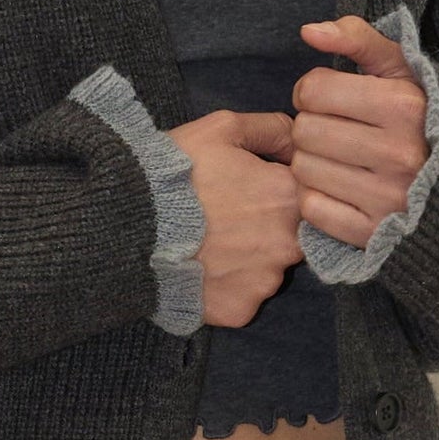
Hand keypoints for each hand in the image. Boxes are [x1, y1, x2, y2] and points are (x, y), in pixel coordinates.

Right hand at [164, 108, 302, 327]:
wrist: (127, 226)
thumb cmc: (175, 171)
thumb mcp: (222, 129)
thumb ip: (273, 129)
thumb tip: (301, 139)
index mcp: (289, 197)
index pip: (311, 196)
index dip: (282, 190)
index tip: (254, 189)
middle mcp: (289, 244)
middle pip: (293, 236)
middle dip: (268, 226)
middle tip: (228, 216)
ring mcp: (265, 282)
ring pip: (269, 269)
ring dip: (249, 258)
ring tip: (209, 243)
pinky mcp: (241, 310)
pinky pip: (244, 298)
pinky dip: (228, 287)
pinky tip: (202, 268)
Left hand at [290, 15, 431, 250]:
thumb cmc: (418, 118)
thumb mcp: (400, 69)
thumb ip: (357, 38)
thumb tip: (308, 31)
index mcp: (404, 107)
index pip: (313, 89)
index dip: (314, 90)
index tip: (331, 99)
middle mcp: (398, 154)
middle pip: (303, 130)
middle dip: (312, 126)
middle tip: (335, 131)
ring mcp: (387, 199)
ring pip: (302, 169)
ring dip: (312, 162)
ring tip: (340, 158)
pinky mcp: (373, 234)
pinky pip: (310, 208)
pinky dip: (318, 197)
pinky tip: (342, 188)